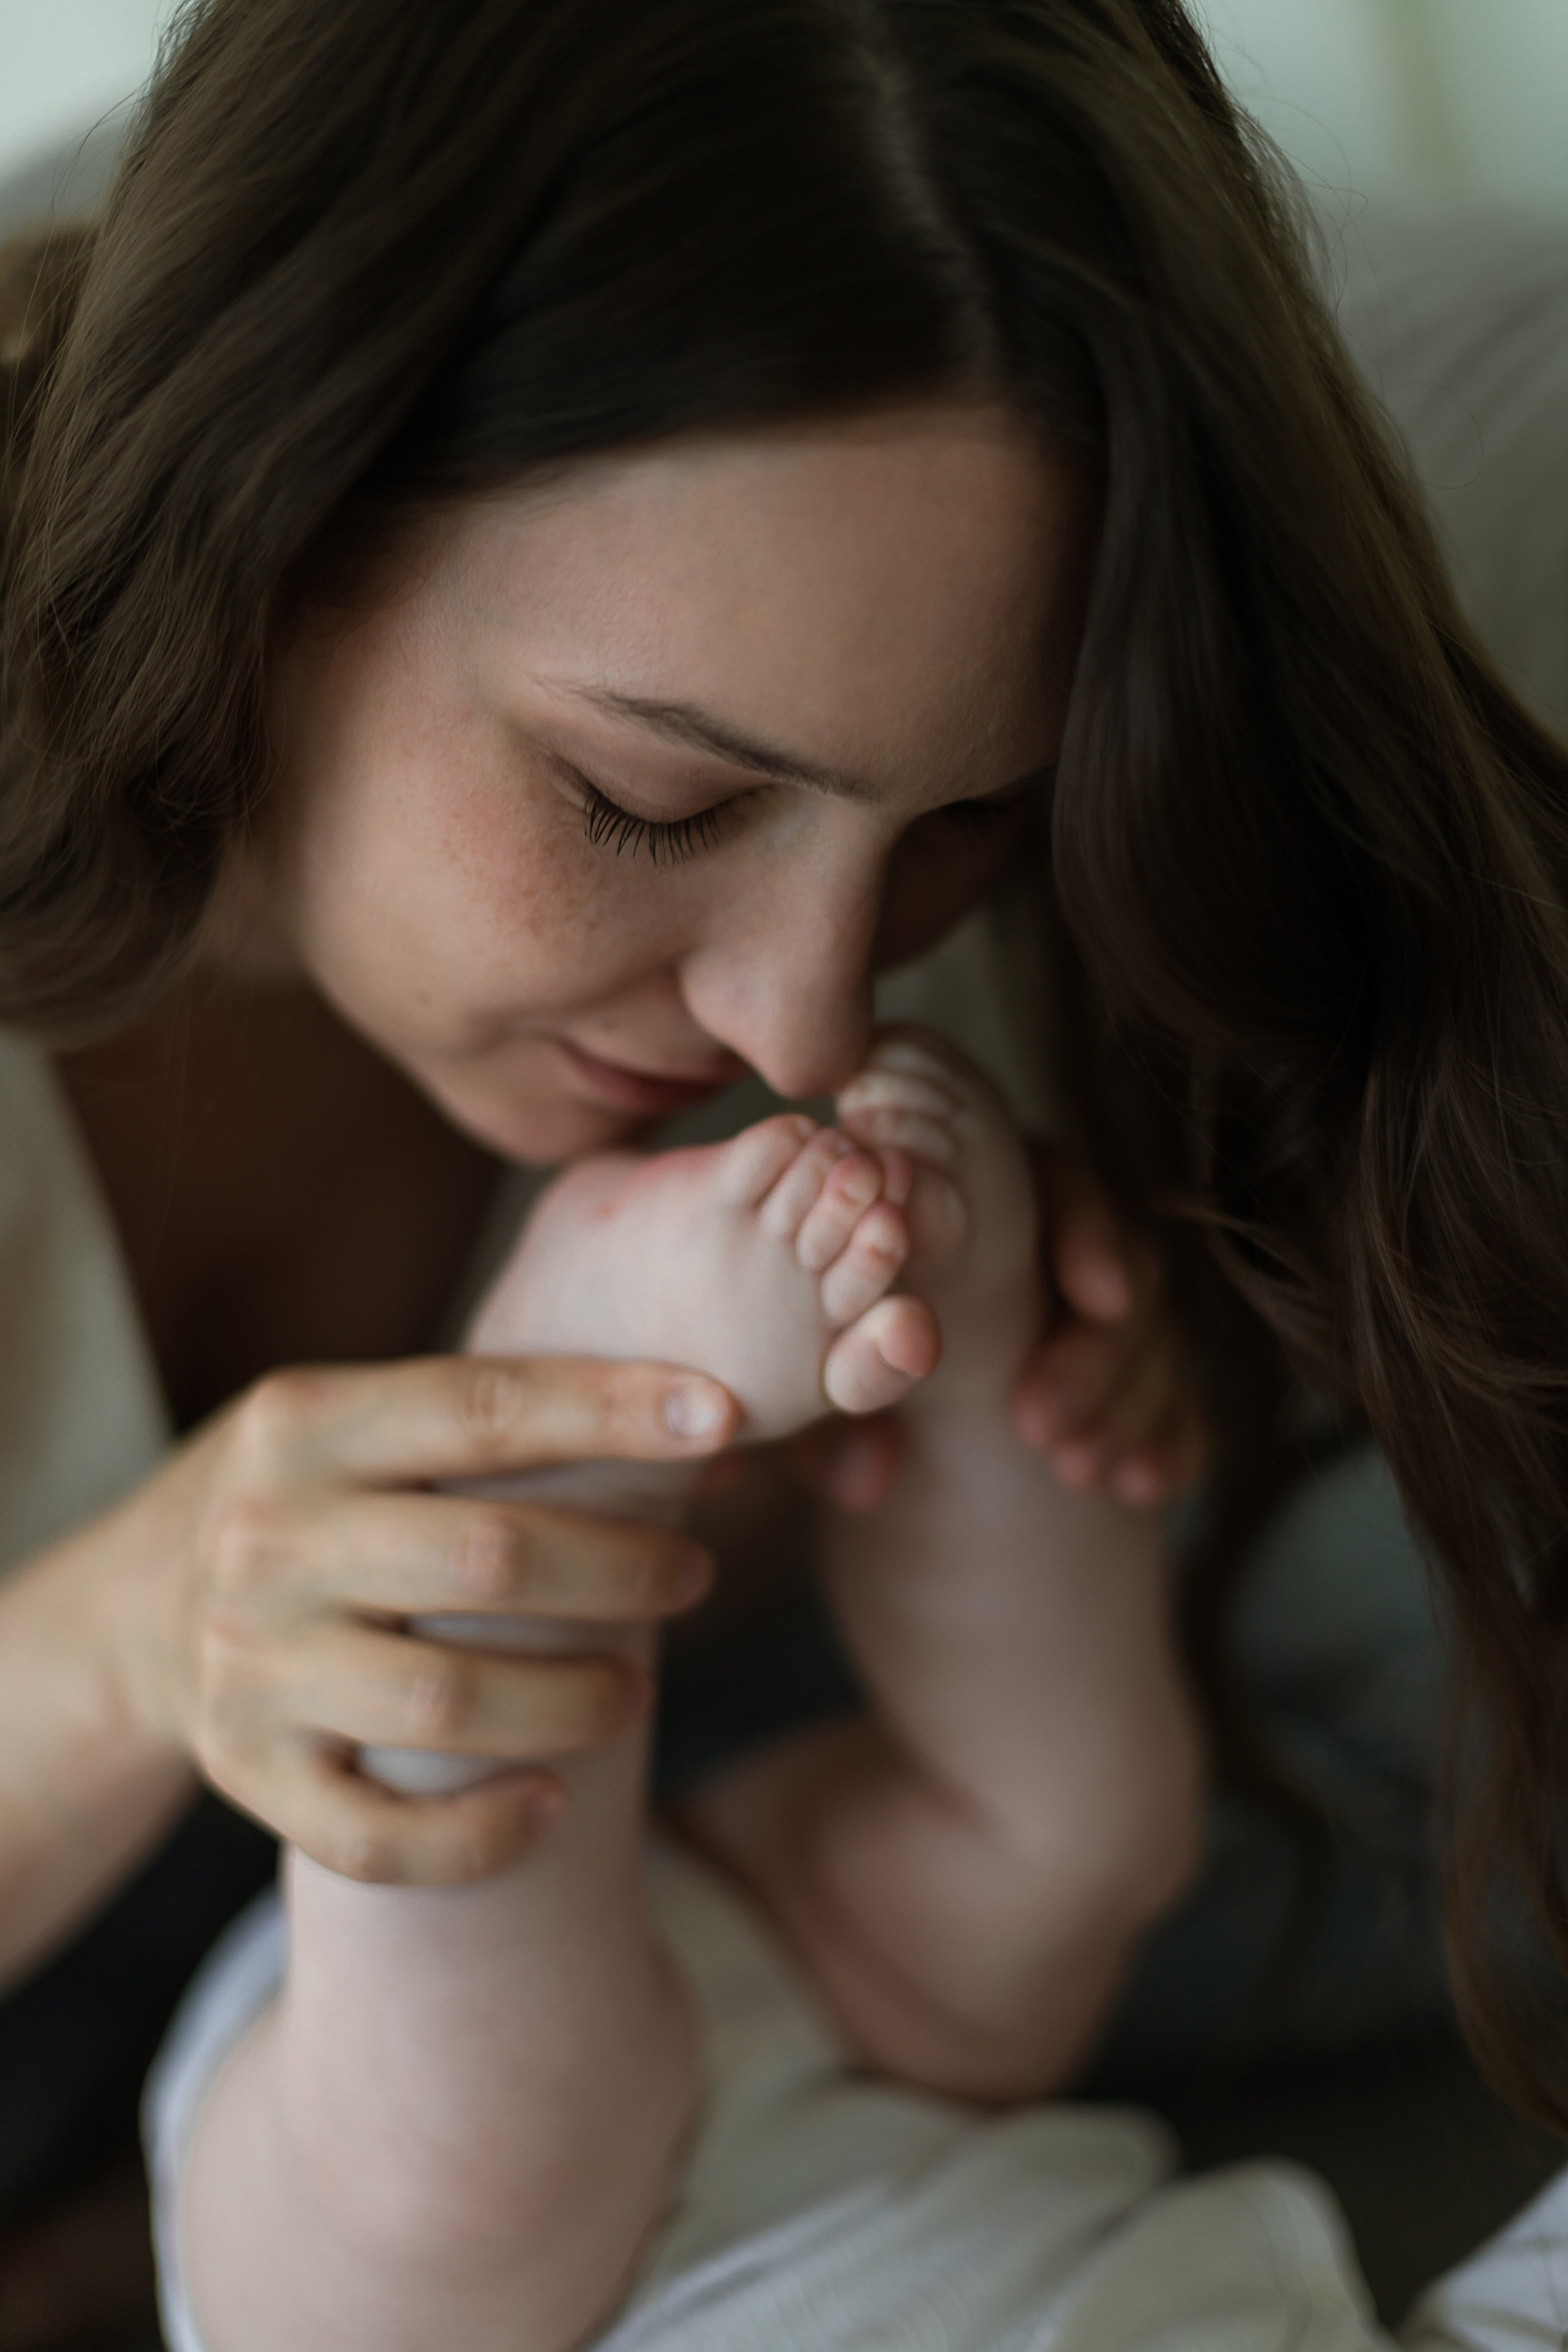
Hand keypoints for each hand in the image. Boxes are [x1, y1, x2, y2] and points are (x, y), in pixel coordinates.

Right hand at [109, 1356, 734, 1882]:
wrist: (126, 1615)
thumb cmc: (310, 1498)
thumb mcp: (364, 1425)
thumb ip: (506, 1425)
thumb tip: (717, 1441)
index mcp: (305, 1423)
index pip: (483, 1407)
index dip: (612, 1411)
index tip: (726, 1416)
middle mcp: (269, 1538)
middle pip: (487, 1558)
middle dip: (621, 1570)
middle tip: (694, 1575)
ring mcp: (250, 1664)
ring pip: (445, 1703)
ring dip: (572, 1701)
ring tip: (638, 1690)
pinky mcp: (247, 1774)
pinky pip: (375, 1837)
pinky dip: (477, 1834)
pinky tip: (551, 1804)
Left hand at [795, 1139, 1207, 1512]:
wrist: (892, 1443)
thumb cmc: (854, 1357)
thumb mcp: (830, 1371)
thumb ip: (845, 1402)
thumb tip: (864, 1474)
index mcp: (996, 1205)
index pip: (1065, 1184)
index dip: (1091, 1233)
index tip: (1097, 1296)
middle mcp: (1069, 1251)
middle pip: (1128, 1270)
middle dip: (1094, 1351)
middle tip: (1036, 1420)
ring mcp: (1120, 1324)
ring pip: (1159, 1345)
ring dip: (1122, 1407)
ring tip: (1073, 1467)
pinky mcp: (1149, 1396)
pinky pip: (1186, 1414)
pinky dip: (1171, 1447)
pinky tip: (1141, 1484)